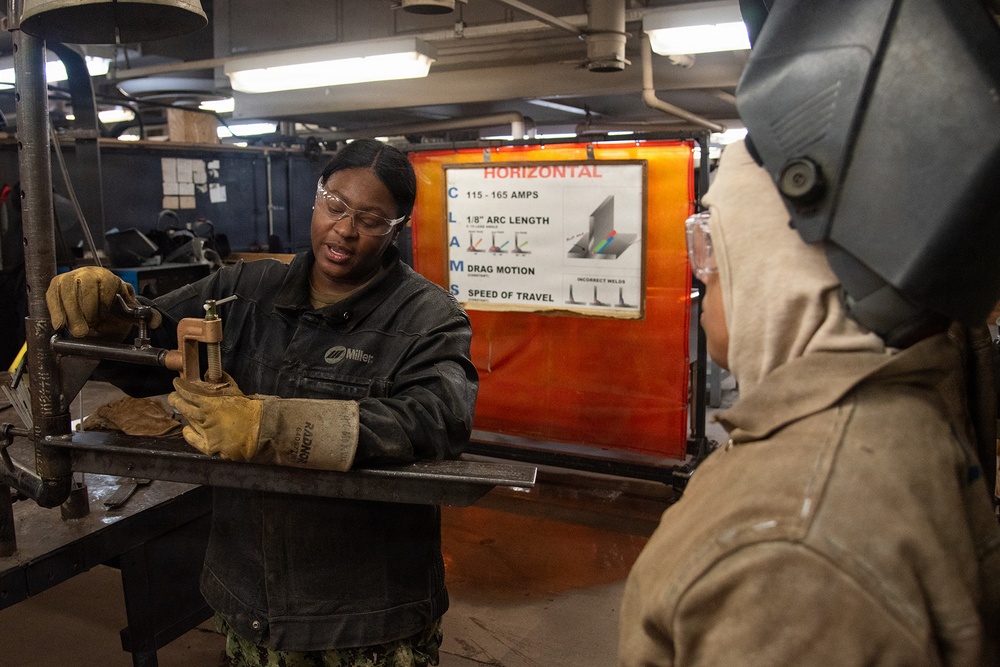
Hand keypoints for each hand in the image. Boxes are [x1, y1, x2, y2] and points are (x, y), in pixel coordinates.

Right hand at [46, 266, 160, 337]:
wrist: (98, 304)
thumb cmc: (113, 307)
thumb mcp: (128, 312)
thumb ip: (142, 316)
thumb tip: (155, 321)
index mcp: (109, 278)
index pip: (107, 285)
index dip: (101, 304)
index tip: (99, 319)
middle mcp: (90, 273)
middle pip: (84, 287)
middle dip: (82, 311)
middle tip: (83, 331)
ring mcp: (72, 277)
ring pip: (66, 289)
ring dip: (68, 312)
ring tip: (71, 329)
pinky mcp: (57, 285)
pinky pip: (53, 294)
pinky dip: (55, 309)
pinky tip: (59, 324)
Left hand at [168, 375, 262, 460]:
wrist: (260, 429)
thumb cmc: (249, 409)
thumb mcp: (235, 390)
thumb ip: (221, 381)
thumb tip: (209, 373)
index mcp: (209, 402)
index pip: (186, 392)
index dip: (179, 387)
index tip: (177, 384)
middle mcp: (203, 418)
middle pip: (181, 406)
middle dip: (175, 399)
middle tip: (174, 396)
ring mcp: (205, 433)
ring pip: (187, 421)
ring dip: (185, 414)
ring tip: (185, 411)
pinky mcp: (209, 446)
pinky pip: (192, 439)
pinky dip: (188, 433)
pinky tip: (188, 429)